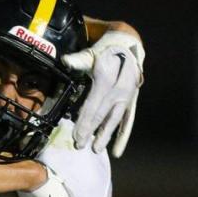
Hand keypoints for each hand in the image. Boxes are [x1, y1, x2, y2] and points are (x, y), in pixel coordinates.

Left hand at [61, 30, 143, 156]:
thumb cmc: (106, 50)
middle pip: (103, 114)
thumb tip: (65, 61)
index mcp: (109, 78)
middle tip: (79, 144)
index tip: (76, 134)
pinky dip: (122, 136)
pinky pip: (128, 121)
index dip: (85, 120)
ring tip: (96, 150)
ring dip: (105, 135)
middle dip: (90, 130)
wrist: (128, 45)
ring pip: (115, 119)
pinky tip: (117, 151)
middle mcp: (121, 88)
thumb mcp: (93, 51)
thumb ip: (80, 60)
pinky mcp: (132, 102)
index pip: (94, 103)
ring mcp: (128, 96)